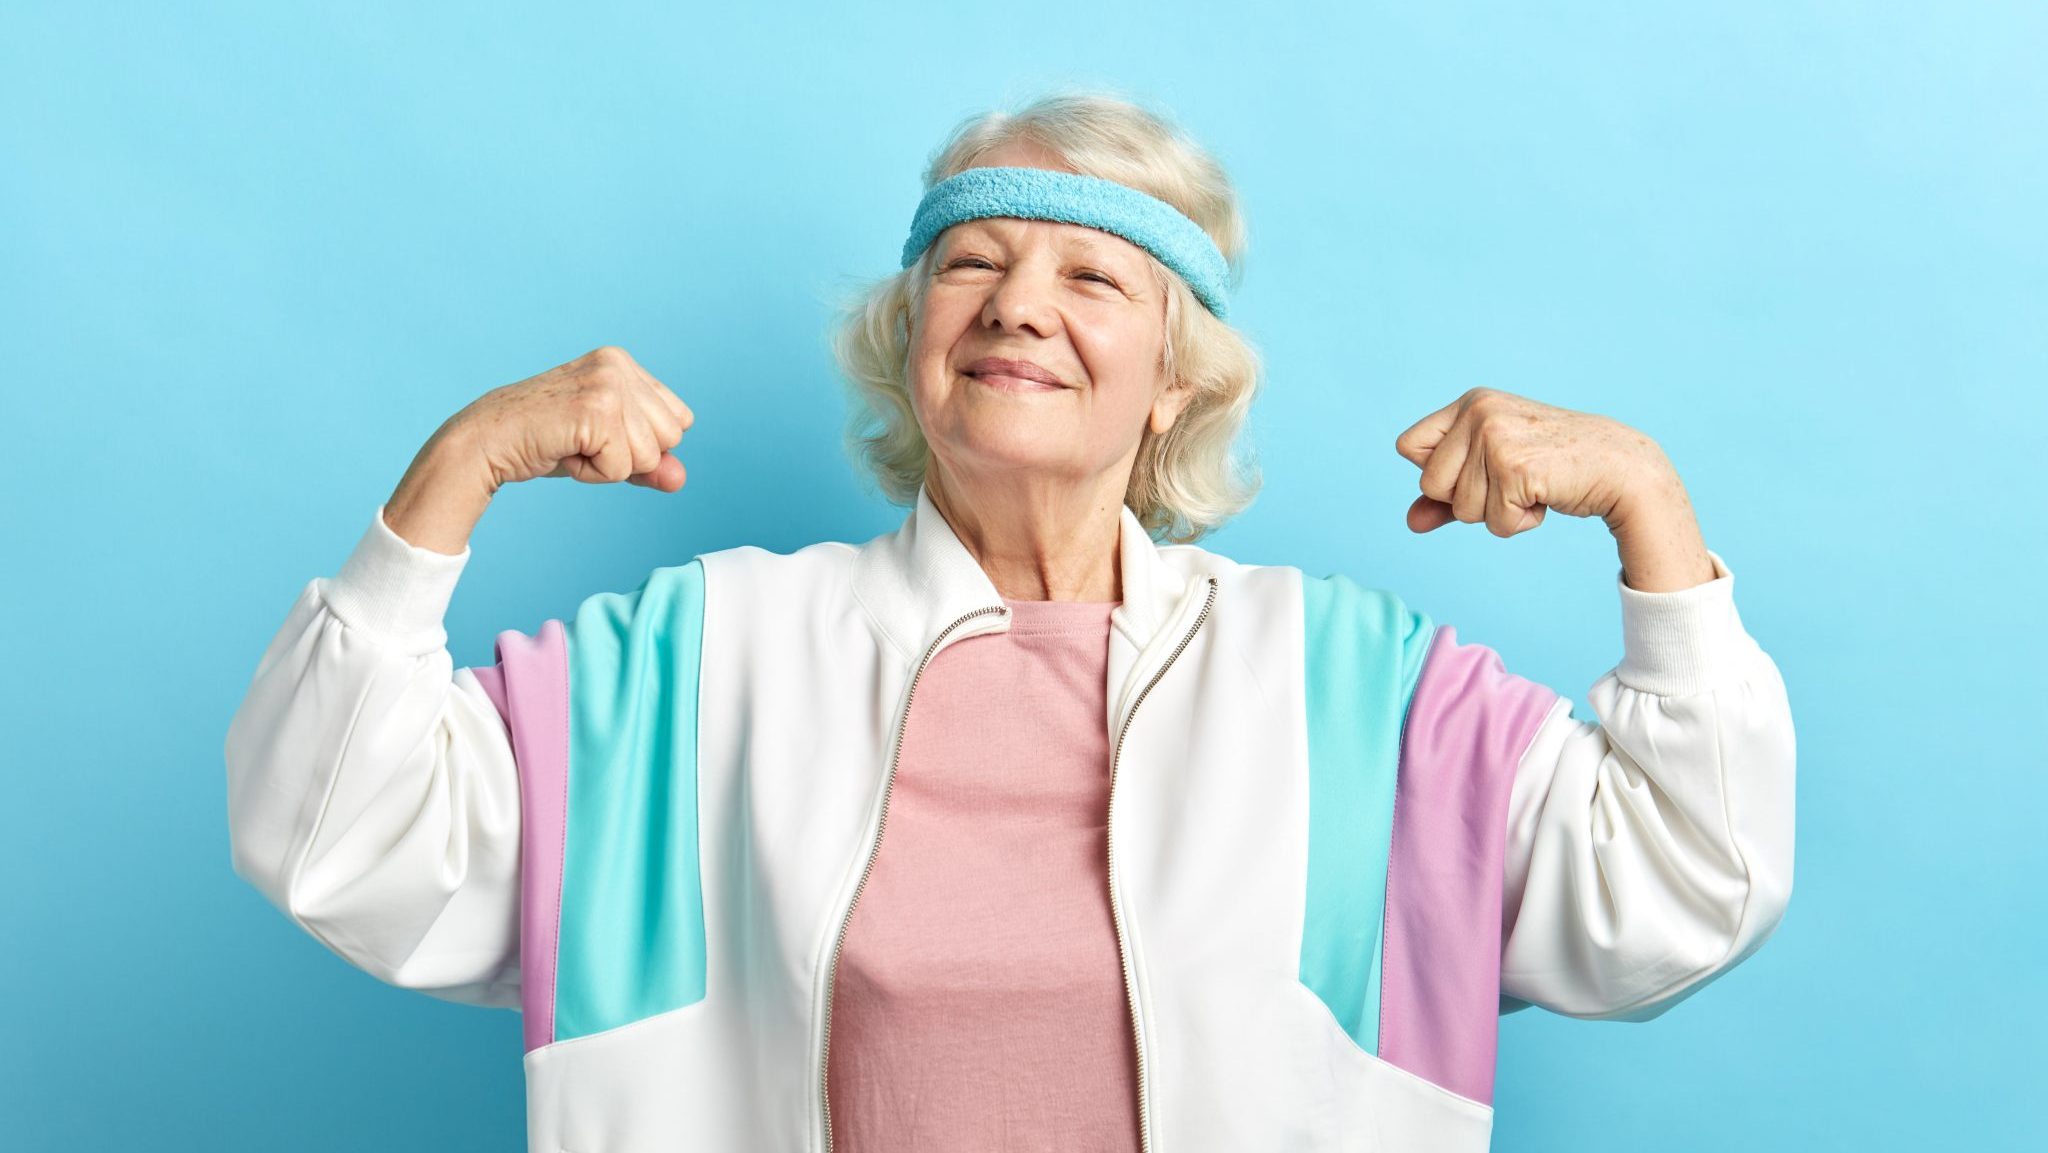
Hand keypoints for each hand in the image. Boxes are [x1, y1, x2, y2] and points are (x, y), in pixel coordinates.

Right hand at [455, 345, 694, 494]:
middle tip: (580, 441)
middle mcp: (618, 365)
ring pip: (649, 455)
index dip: (641, 443)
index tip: (595, 434)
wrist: (487, 443)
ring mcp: (608, 384)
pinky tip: (563, 451)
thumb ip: (647, 462)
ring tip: (571, 445)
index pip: (679, 421)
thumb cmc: (543, 442)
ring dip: (608, 466)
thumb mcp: (606, 450)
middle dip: (628, 456)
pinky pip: (622, 468)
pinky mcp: (596, 409)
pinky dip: (592, 474)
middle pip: (671, 438)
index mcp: (623, 363)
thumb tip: (680, 478)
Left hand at [1393, 388, 1671, 536]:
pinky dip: (1520, 523)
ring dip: (1497, 513)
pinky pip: (1495, 523)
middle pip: (1430, 485)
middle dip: (1468, 500)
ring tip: (1531, 486)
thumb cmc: (1554, 467)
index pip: (1407, 447)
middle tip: (1511, 480)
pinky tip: (1545, 497)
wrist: (1618, 467)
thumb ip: (1447, 495)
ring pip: (1461, 510)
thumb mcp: (1492, 472)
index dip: (1437, 474)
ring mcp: (1496, 438)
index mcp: (1470, 402)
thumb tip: (1411, 523)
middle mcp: (1478, 412)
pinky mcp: (1515, 468)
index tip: (1477, 470)